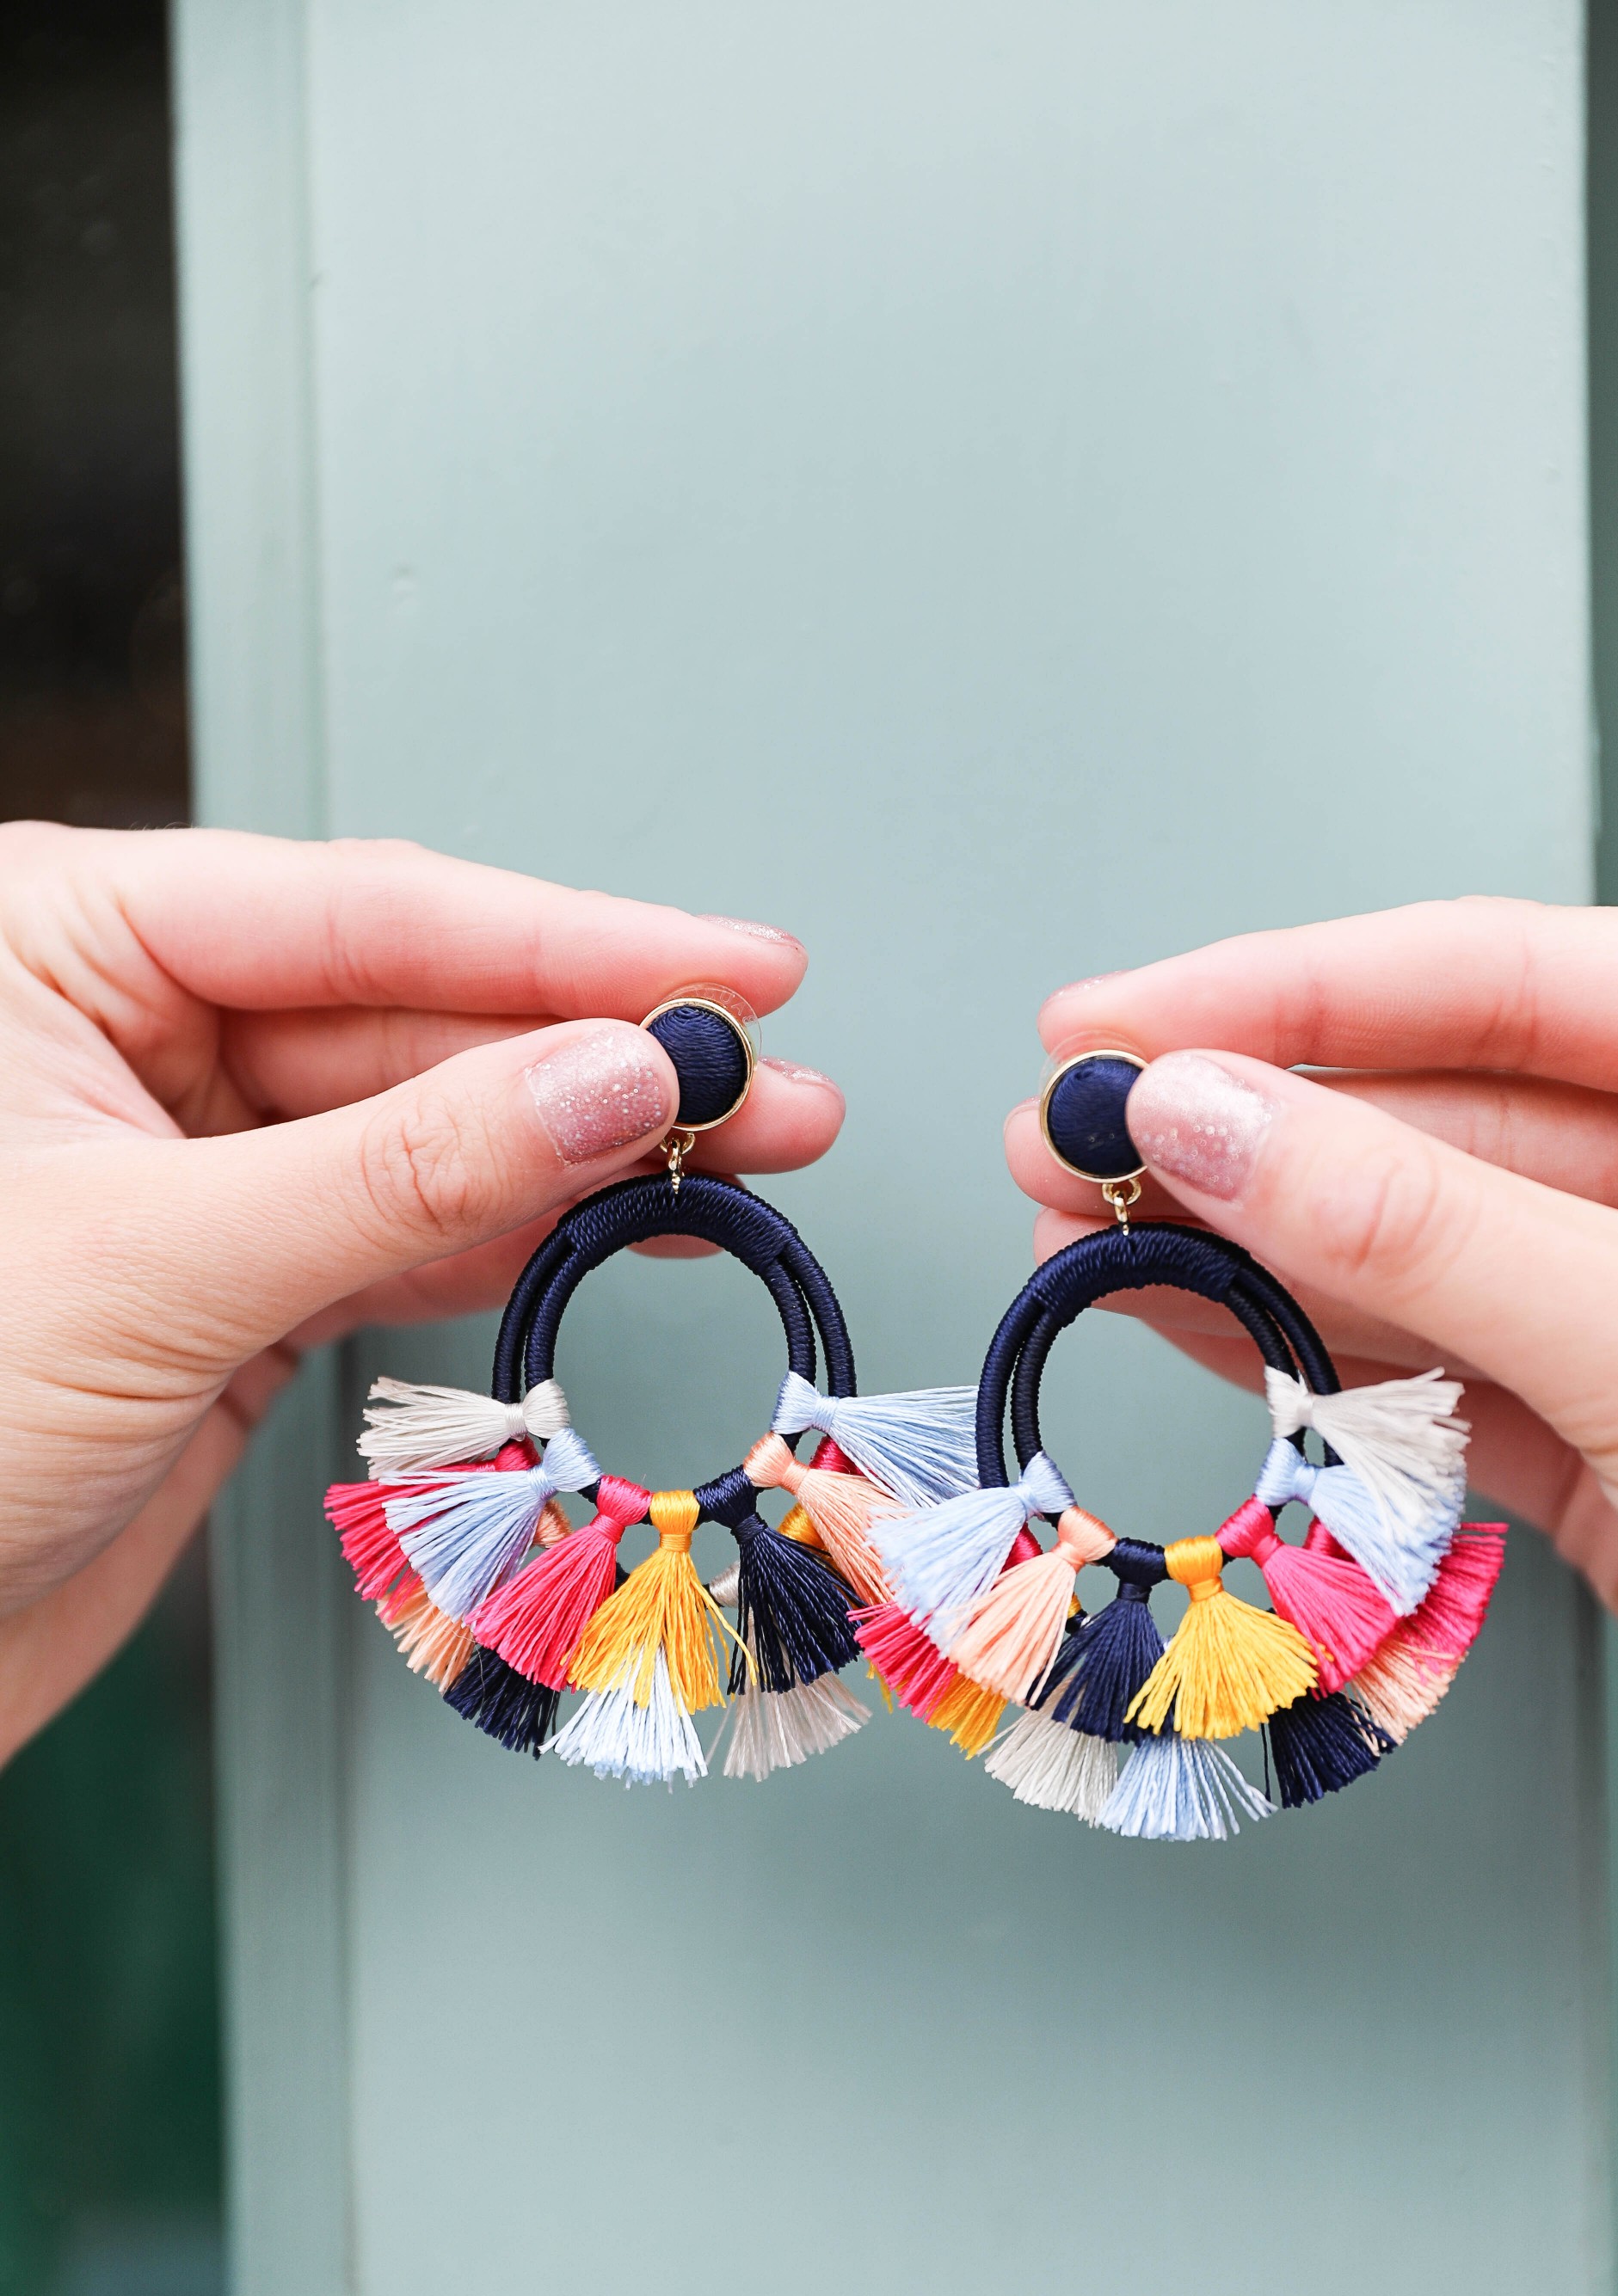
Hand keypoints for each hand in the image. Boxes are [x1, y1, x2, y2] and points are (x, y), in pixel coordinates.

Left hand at [0, 821, 841, 1760]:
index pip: (353, 912)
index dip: (562, 940)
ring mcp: (188, 1159)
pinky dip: (528, 1239)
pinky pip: (411, 1231)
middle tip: (763, 1082)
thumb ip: (402, 1170)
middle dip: (601, 1052)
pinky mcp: (235, 1279)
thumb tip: (605, 1081)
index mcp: (51, 943)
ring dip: (593, 1151)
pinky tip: (641, 1225)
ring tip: (750, 1156)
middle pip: (416, 1013)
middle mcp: (122, 1030)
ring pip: (433, 1128)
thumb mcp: (156, 1267)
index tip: (718, 967)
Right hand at [1008, 901, 1617, 2001]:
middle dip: (1251, 1129)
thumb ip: (1422, 1232)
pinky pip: (1438, 1366)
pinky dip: (1313, 1356)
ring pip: (1424, 1245)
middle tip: (1075, 1137)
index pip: (1513, 978)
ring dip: (1254, 1245)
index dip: (1295, 994)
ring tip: (1091, 1232)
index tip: (1132, 1022)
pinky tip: (1196, 1319)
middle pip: (1447, 1107)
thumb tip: (1219, 1120)